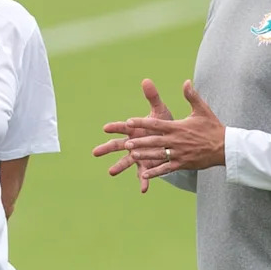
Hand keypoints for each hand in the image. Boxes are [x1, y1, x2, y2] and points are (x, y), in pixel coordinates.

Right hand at [92, 78, 172, 192]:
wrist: (175, 138)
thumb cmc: (164, 123)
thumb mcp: (159, 110)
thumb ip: (152, 97)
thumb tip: (146, 80)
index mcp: (134, 129)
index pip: (123, 127)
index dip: (115, 127)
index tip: (106, 127)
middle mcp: (133, 142)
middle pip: (117, 145)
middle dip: (107, 148)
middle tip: (95, 152)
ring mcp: (138, 155)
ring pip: (126, 161)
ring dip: (119, 166)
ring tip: (111, 172)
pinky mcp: (146, 165)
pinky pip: (144, 174)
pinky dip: (144, 181)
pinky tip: (144, 189)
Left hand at [124, 80, 224, 179]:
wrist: (225, 147)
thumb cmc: (212, 127)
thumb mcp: (202, 110)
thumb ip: (192, 96)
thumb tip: (186, 81)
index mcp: (178, 127)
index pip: (156, 124)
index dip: (142, 123)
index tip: (129, 121)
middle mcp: (177, 141)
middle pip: (154, 141)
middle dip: (140, 142)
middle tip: (126, 143)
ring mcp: (180, 154)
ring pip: (158, 155)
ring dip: (145, 156)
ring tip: (132, 156)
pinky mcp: (183, 164)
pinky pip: (167, 169)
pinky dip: (156, 172)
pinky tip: (145, 175)